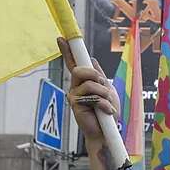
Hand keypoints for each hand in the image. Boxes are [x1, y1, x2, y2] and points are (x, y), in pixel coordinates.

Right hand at [56, 37, 118, 157]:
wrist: (107, 132)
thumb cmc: (107, 113)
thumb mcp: (107, 90)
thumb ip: (99, 76)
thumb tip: (92, 59)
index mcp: (83, 82)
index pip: (73, 63)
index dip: (67, 50)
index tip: (61, 38)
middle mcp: (76, 87)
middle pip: (79, 70)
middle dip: (95, 76)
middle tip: (103, 87)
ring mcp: (74, 96)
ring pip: (89, 83)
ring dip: (104, 93)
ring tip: (107, 105)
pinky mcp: (75, 105)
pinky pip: (92, 96)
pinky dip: (104, 104)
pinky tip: (105, 112)